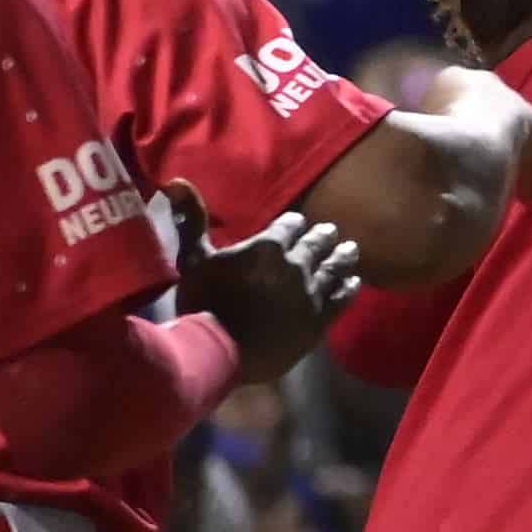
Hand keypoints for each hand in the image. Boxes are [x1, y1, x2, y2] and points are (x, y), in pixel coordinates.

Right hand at [187, 213, 365, 385]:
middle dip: (323, 236)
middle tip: (331, 231)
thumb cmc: (203, 303)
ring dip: (342, 258)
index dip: (294, 223)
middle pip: (316, 245)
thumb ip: (191, 220)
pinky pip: (341, 299)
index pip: (289, 226)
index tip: (298, 222)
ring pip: (334, 269)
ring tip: (351, 250)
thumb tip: (177, 182)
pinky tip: (355, 283)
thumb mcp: (193, 258)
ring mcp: (311, 293)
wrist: (220, 350)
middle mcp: (296, 265)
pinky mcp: (319, 320)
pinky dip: (349, 288)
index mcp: (268, 246)